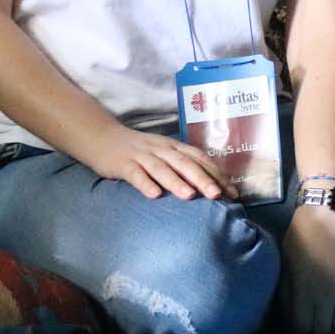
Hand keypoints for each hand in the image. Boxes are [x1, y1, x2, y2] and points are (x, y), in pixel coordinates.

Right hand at [82, 126, 231, 200]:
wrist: (102, 137)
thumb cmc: (138, 151)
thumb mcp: (162, 154)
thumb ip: (181, 166)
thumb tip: (209, 187)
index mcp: (173, 147)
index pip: (199, 159)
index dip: (216, 174)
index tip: (232, 192)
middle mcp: (161, 149)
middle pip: (184, 163)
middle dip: (202, 179)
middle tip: (217, 195)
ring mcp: (141, 156)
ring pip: (161, 168)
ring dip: (176, 182)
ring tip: (190, 196)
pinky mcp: (123, 164)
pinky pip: (135, 174)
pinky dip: (145, 183)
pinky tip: (154, 195)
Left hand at [279, 204, 334, 333]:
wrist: (328, 218)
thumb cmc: (300, 240)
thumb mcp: (285, 268)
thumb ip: (287, 296)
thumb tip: (289, 318)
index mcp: (303, 295)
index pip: (301, 332)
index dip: (297, 331)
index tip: (297, 324)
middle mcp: (325, 299)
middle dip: (314, 332)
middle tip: (312, 321)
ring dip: (333, 327)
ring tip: (327, 318)